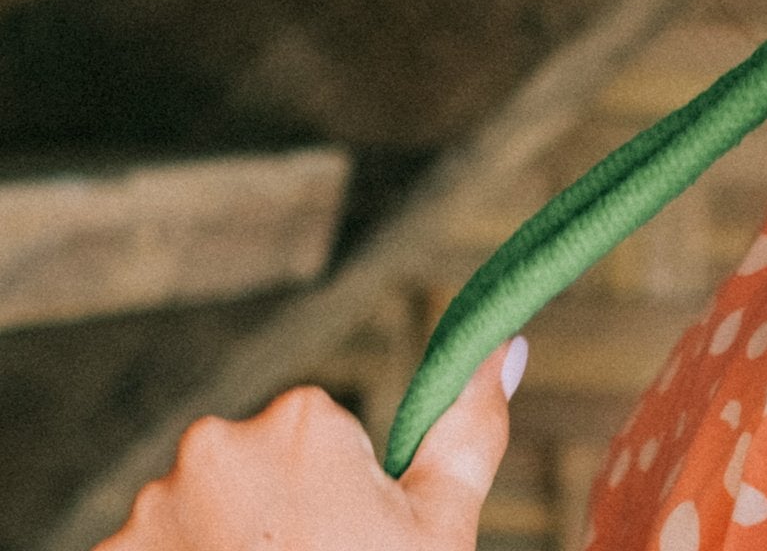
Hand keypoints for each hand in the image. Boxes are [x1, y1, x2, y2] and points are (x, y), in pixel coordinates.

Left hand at [97, 337, 526, 550]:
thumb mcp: (440, 526)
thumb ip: (470, 426)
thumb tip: (506, 347)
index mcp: (303, 419)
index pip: (314, 432)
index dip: (336, 490)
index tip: (345, 538)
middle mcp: (215, 445)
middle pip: (250, 466)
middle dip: (270, 514)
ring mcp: (150, 509)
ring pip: (196, 512)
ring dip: (217, 548)